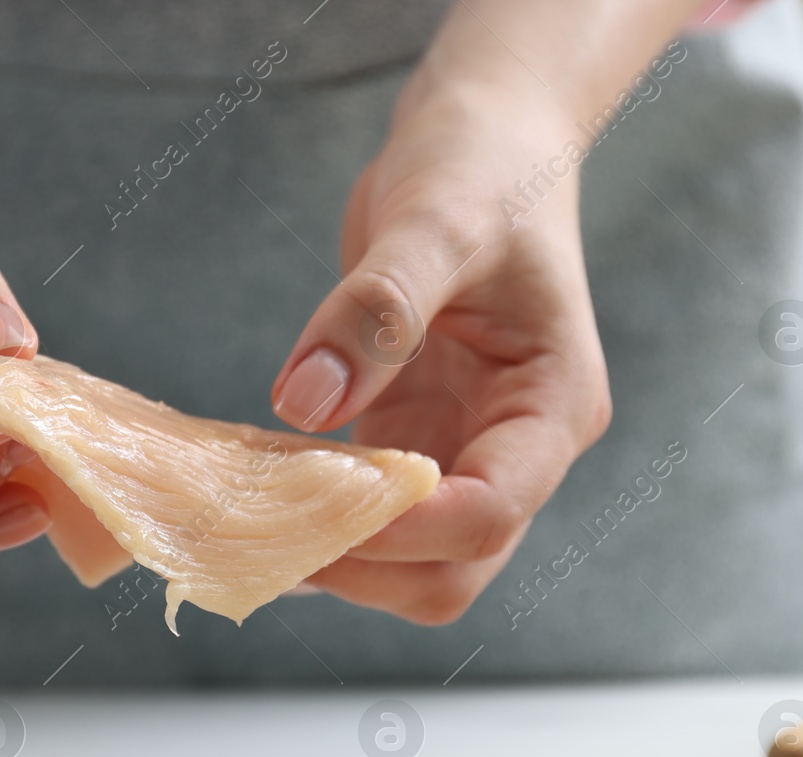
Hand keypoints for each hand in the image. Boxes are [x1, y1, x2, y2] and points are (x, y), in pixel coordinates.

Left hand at [270, 73, 611, 624]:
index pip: (492, 510)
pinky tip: (254, 489)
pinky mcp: (412, 438)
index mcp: (552, 406)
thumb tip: (306, 405)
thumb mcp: (434, 223)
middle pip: (454, 568)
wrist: (483, 142)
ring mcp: (463, 449)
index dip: (408, 532)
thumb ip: (375, 313)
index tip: (319, 515)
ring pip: (409, 560)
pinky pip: (366, 511)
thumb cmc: (481, 170)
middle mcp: (515, 447)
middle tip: (264, 538)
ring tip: (250, 519)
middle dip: (367, 568)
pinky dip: (314, 517)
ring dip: (335, 555)